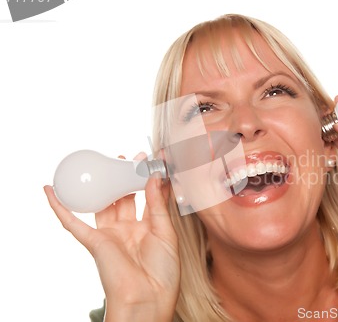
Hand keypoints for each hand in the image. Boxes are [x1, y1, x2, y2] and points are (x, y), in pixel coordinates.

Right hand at [44, 155, 179, 321]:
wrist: (148, 299)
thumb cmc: (163, 272)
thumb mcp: (166, 232)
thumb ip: (158, 204)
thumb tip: (154, 178)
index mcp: (148, 228)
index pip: (147, 198)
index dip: (148, 180)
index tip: (152, 162)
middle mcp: (128, 229)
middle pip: (123, 198)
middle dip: (124, 178)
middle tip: (127, 159)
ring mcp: (110, 235)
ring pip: (101, 205)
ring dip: (101, 186)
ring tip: (104, 163)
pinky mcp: (95, 242)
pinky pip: (73, 224)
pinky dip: (60, 208)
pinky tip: (51, 191)